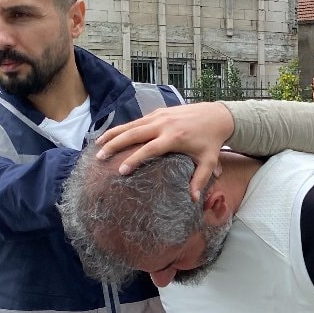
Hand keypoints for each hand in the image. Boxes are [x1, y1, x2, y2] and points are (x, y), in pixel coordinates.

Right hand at [96, 102, 234, 199]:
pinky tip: (110, 135)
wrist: (216, 115)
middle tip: (100, 157)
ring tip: (97, 145)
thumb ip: (200, 180)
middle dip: (115, 145)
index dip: (134, 159)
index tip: (121, 170)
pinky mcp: (157, 113)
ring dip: (113, 134)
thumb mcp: (208, 161)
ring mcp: (159, 116)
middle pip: (133, 134)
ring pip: (131, 125)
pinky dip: (122, 128)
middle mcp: (163, 124)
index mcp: (174, 137)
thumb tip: (192, 200)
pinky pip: (136, 121)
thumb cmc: (211, 141)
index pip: (149, 149)